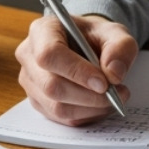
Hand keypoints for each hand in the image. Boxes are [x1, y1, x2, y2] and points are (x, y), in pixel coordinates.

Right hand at [14, 14, 136, 124]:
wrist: (88, 45)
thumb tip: (114, 74)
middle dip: (88, 96)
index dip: (76, 71)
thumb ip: (120, 48)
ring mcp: (30, 81)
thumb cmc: (96, 37)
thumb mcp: (115, 33)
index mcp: (42, 31)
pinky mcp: (38, 101)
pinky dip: (86, 115)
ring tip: (112, 98)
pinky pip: (61, 118)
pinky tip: (100, 104)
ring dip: (90, 108)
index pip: (49, 54)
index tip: (103, 82)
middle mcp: (29, 56)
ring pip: (56, 106)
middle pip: (51, 85)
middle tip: (116, 93)